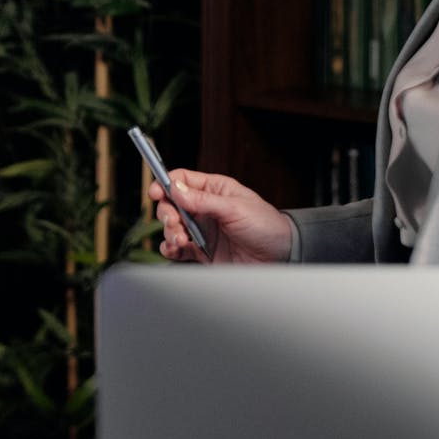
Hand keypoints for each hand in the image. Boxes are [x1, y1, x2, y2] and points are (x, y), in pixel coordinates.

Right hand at [151, 169, 292, 263]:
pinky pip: (177, 248)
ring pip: (172, 227)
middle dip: (167, 213)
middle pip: (171, 204)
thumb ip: (203, 200)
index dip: (165, 184)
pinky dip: (171, 249)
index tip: (157, 193)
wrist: (281, 257)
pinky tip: (176, 250)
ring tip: (181, 241)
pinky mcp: (202, 251)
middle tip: (175, 223)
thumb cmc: (266, 226)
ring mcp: (202, 230)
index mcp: (214, 190)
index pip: (181, 180)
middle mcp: (205, 208)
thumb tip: (175, 188)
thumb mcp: (235, 209)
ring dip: (170, 233)